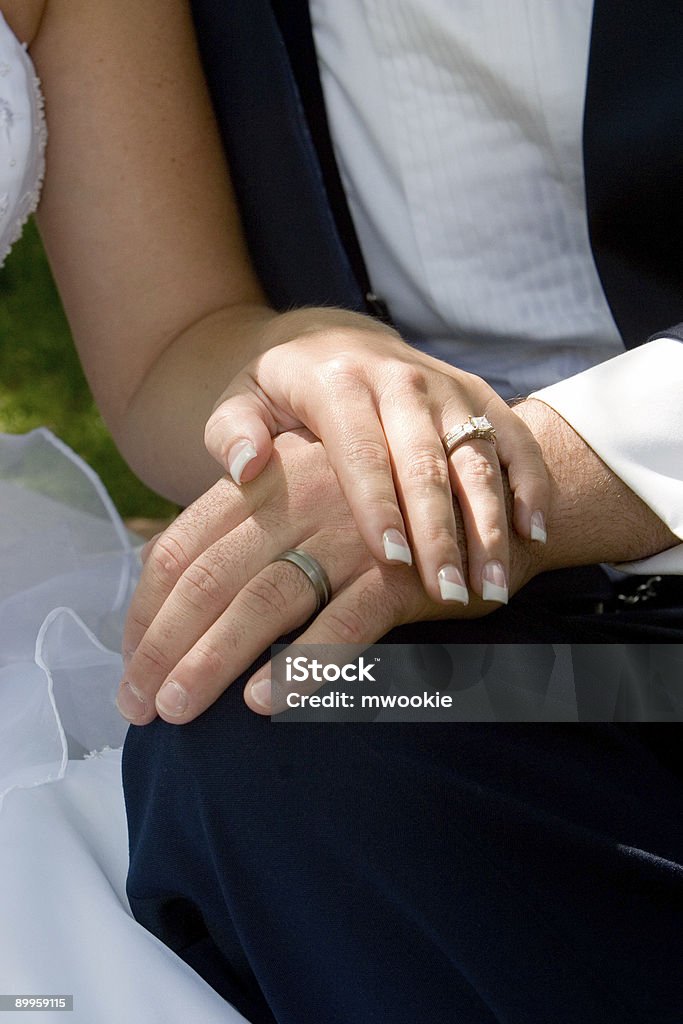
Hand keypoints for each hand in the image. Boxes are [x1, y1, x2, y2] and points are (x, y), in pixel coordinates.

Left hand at [117, 431, 540, 725]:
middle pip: (210, 575)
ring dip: (214, 657)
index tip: (126, 665)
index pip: (181, 545)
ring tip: (179, 710)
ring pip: (266, 598)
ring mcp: (352, 533)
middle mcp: (301, 498)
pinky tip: (267, 701)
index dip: (145, 609)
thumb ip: (249, 528)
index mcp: (269, 480)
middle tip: (136, 707)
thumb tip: (176, 587)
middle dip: (164, 644)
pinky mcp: (404, 571)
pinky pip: (346, 620)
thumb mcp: (309, 495)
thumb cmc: (382, 505)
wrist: (489, 489)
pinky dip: (306, 660)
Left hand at [204, 309, 549, 605]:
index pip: (361, 448)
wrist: (337, 338)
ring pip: (478, 457)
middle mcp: (400, 379)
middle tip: (452, 591)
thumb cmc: (283, 390)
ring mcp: (447, 388)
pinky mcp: (480, 398)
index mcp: (338, 381)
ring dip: (491, 523)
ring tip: (495, 585)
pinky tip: (536, 535)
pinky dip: (531, 485)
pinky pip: (515, 441)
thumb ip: (230, 431)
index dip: (378, 505)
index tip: (392, 558)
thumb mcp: (242, 399)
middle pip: (427, 460)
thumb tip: (245, 464)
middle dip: (443, 530)